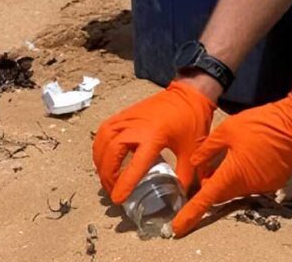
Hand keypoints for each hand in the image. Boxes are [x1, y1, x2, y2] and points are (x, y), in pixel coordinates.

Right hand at [92, 82, 215, 203]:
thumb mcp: (192, 149)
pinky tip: (105, 159)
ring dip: (101, 163)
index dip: (125, 183)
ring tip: (107, 179)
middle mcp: (135, 126)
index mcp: (154, 135)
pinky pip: (104, 132)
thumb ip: (185, 175)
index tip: (118, 199)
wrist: (188, 93)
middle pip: (111, 154)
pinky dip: (100, 148)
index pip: (135, 164)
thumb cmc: (191, 120)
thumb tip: (181, 197)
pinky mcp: (123, 114)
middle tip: (112, 191)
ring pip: (103, 142)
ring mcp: (126, 118)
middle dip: (108, 176)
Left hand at [172, 89, 291, 235]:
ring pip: (238, 189)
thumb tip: (196, 162)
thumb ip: (207, 149)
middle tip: (211, 165)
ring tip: (237, 154)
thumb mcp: (226, 131)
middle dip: (213, 184)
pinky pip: (254, 184)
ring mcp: (263, 186)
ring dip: (232, 178)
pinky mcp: (275, 183)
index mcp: (232, 174)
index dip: (190, 214)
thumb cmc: (259, 124)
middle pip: (222, 193)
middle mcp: (247, 185)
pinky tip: (253, 156)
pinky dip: (248, 175)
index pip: (205, 199)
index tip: (176, 227)